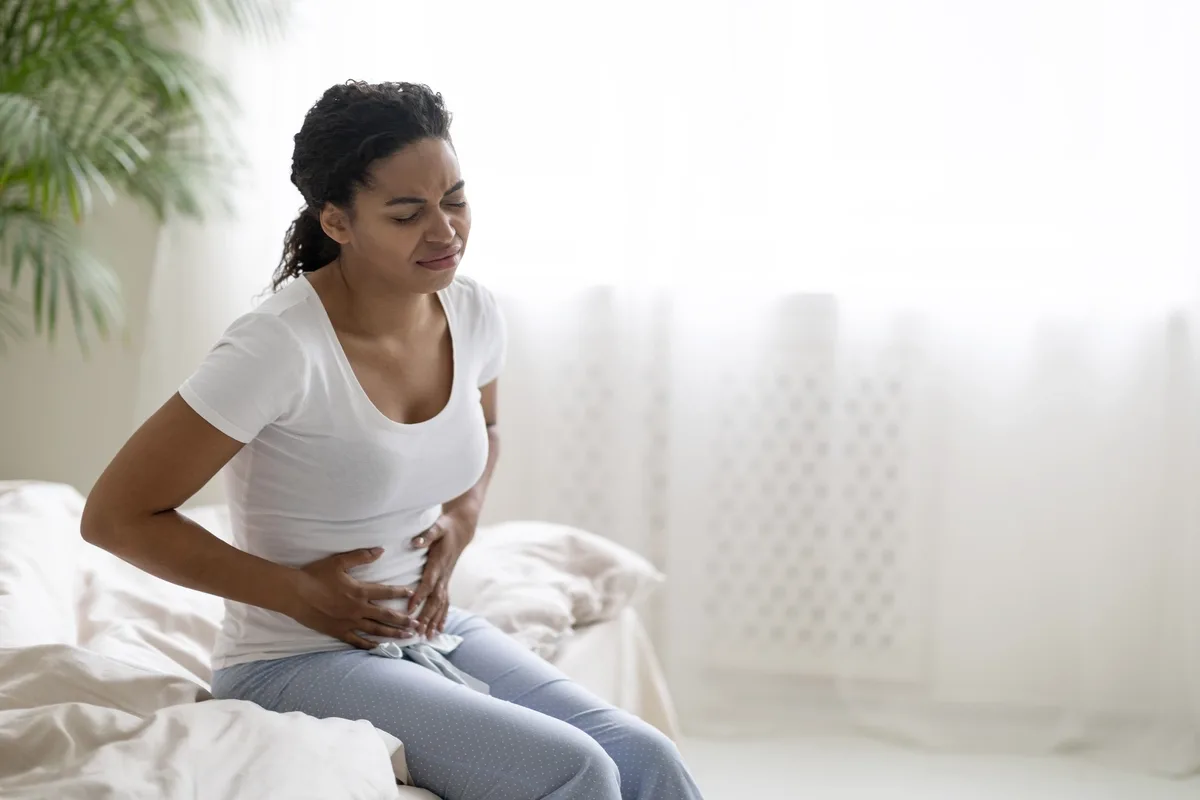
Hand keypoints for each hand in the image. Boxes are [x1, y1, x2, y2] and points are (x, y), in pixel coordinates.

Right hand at [284, 547, 417, 648]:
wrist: (295, 593)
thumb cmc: (316, 575)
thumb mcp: (339, 561)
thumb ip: (361, 556)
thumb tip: (381, 550)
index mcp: (360, 591)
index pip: (386, 592)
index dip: (401, 593)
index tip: (414, 594)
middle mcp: (358, 609)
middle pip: (386, 616)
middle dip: (404, 620)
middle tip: (418, 625)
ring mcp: (348, 622)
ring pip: (376, 630)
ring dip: (393, 634)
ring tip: (407, 637)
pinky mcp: (338, 632)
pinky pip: (357, 641)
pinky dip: (369, 645)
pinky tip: (379, 648)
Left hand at [408, 513, 474, 636]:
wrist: (462, 529)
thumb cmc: (446, 527)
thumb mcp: (437, 527)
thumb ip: (426, 535)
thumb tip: (415, 542)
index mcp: (438, 563)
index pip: (428, 582)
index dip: (419, 595)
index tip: (410, 608)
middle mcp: (443, 575)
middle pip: (435, 599)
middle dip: (427, 616)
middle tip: (418, 631)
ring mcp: (446, 580)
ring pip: (441, 604)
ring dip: (435, 621)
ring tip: (428, 636)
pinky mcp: (447, 582)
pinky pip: (446, 602)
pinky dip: (443, 616)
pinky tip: (439, 629)